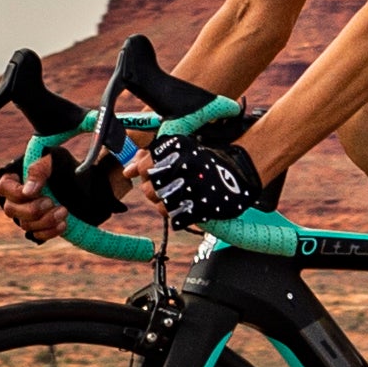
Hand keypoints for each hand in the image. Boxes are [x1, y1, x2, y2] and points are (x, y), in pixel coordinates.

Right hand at [0, 161, 70, 244]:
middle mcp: (15, 199)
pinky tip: (63, 223)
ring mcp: (25, 215)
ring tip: (64, 211)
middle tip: (50, 202)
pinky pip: (37, 236)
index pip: (3, 188)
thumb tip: (28, 191)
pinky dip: (50, 232)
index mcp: (14, 179)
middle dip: (32, 209)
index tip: (35, 192)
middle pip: (11, 210)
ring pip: (25, 225)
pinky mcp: (37, 228)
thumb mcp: (54, 160)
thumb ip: (39, 170)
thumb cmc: (62, 167)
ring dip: (46, 220)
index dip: (16, 193)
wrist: (81, 183)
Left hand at [139, 130, 266, 225]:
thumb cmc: (205, 160)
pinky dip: (177, 215)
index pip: (145, 167)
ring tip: (177, 196)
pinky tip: (184, 206)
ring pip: (161, 206)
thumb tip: (128, 170)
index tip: (152, 173)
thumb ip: (150, 156)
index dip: (145, 172)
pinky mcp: (202, 207)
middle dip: (154, 190)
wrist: (239, 172)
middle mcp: (185, 168)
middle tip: (167, 186)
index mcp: (178, 150)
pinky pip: (176, 218)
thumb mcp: (178, 148)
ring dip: (165, 204)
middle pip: (150, 189)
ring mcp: (193, 189)